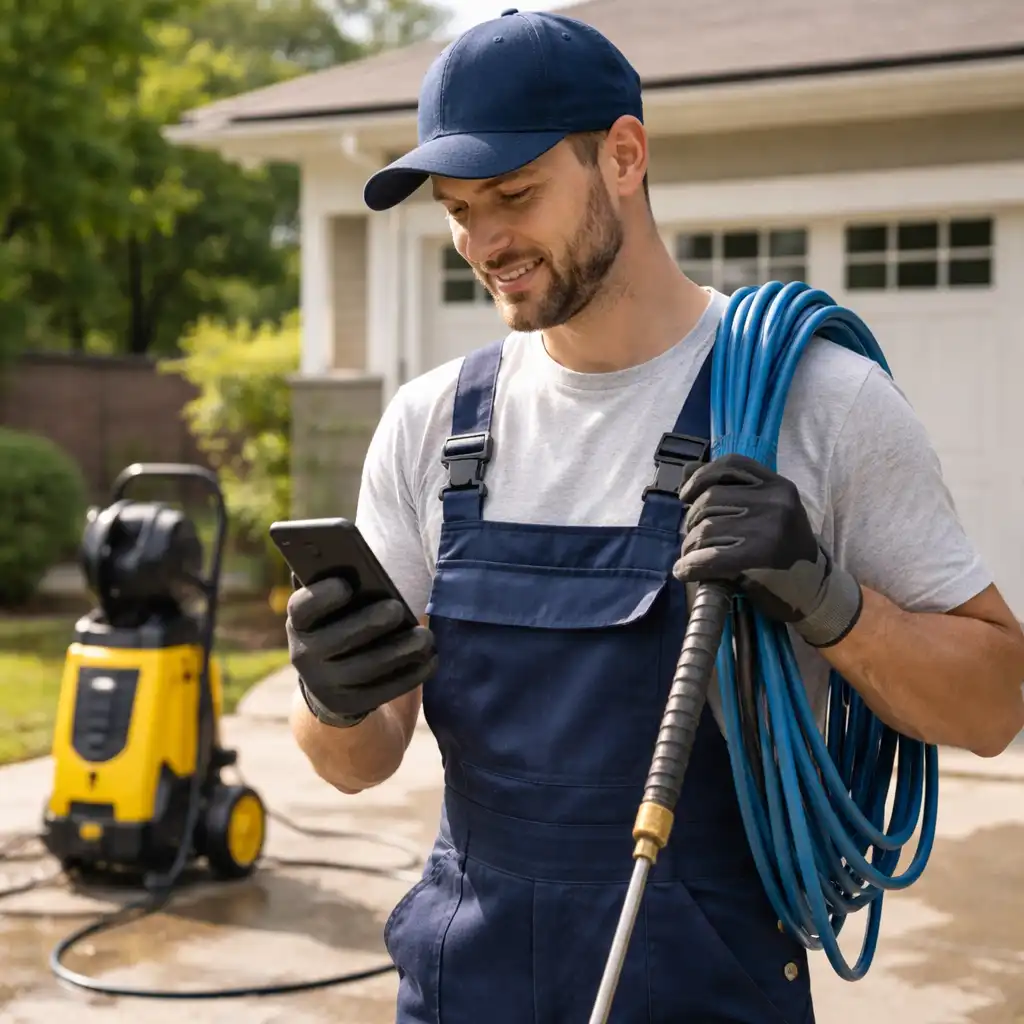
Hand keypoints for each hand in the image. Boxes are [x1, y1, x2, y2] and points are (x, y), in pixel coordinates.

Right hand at [286, 576, 436, 727]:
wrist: (332, 680)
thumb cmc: (341, 623)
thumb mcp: (333, 606)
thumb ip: (336, 582)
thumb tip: (346, 555)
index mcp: (300, 622)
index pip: (301, 608)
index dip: (321, 597)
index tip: (346, 585)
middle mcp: (305, 655)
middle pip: (336, 640)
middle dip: (369, 622)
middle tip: (397, 607)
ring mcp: (326, 684)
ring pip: (365, 669)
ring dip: (399, 651)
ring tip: (425, 637)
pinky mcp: (350, 704)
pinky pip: (383, 691)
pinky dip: (410, 675)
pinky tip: (430, 659)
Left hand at [672, 453, 862, 647]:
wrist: (813, 589)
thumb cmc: (782, 549)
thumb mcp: (766, 510)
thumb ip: (731, 489)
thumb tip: (687, 470)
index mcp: (778, 485)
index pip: (731, 465)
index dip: (702, 476)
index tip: (686, 495)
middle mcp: (775, 501)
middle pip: (711, 497)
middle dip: (692, 518)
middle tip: (693, 536)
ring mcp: (768, 528)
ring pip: (706, 527)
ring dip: (690, 544)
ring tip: (692, 556)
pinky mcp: (758, 557)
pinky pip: (709, 556)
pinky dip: (690, 565)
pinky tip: (685, 571)